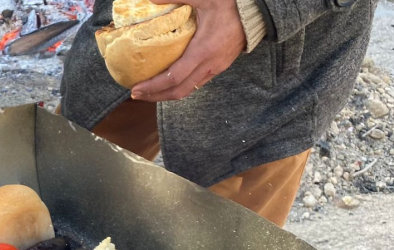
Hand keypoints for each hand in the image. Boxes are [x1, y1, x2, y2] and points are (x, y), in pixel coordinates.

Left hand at [131, 0, 245, 101]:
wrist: (257, 11)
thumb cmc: (230, 4)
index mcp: (203, 51)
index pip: (173, 78)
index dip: (153, 87)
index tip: (135, 89)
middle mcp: (210, 64)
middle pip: (179, 91)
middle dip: (156, 96)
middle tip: (136, 94)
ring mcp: (216, 68)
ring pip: (189, 89)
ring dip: (167, 94)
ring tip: (149, 91)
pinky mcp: (220, 67)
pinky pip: (197, 83)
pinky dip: (180, 86)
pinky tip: (169, 81)